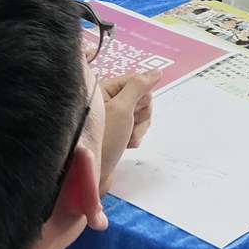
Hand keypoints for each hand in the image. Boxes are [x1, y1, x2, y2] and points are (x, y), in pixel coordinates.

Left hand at [86, 72, 153, 229]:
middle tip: (126, 126)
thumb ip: (139, 86)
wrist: (91, 176)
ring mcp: (112, 117)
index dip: (140, 97)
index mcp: (104, 88)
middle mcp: (107, 100)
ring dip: (138, 129)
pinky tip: (124, 146)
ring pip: (141, 115)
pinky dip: (134, 138)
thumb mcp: (122, 109)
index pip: (137, 81)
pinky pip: (136, 129)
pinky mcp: (116, 132)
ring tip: (124, 139)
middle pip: (142, 99)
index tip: (132, 109)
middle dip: (140, 116)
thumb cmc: (103, 140)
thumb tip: (157, 71)